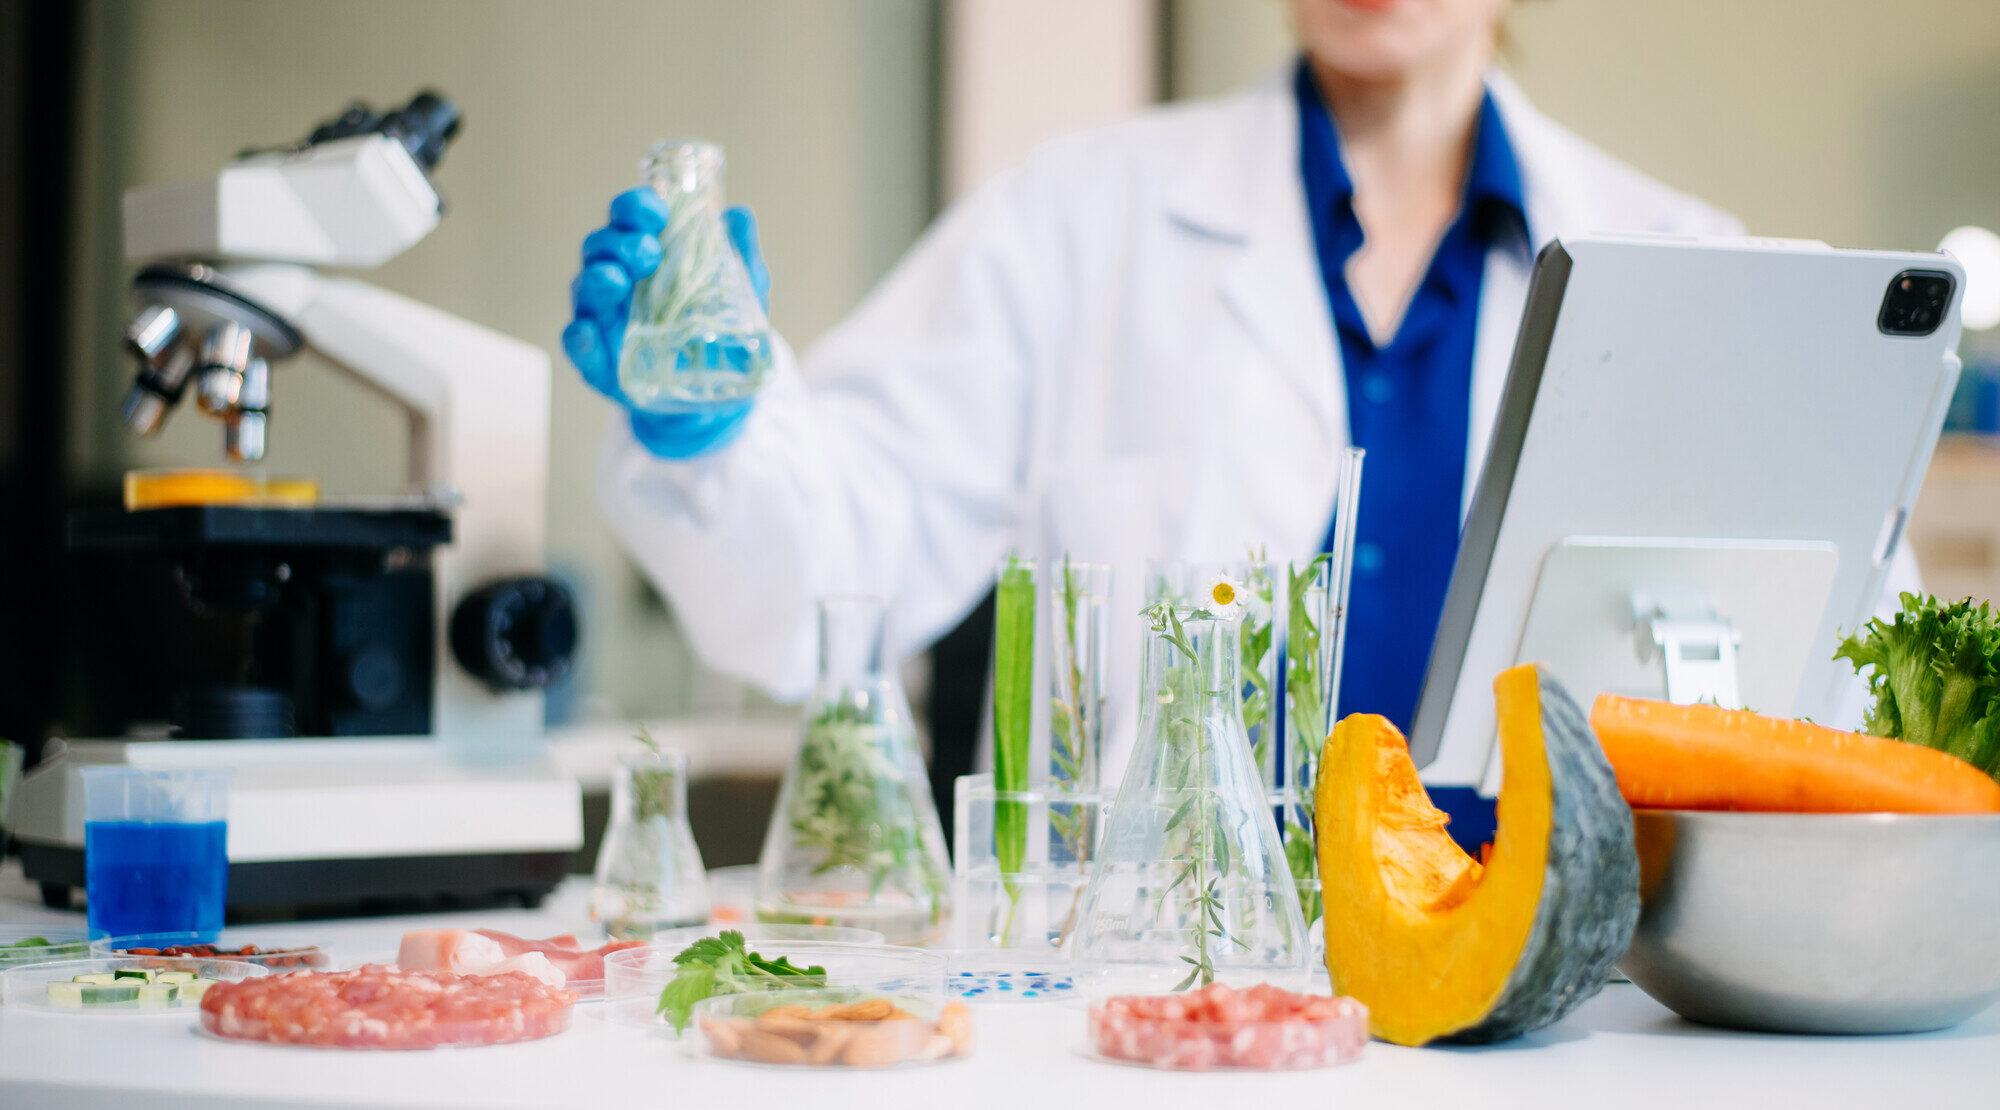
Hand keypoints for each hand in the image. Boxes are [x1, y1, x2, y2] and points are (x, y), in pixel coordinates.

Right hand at [562, 187, 770, 458]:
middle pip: (601, 247)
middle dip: (619, 242)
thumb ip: (740, 258)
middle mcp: (618, 280)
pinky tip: (587, 333)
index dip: (635, 207)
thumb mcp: (742, 297)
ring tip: (617, 280)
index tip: (656, 211)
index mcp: (646, 254)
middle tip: (648, 252)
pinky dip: (579, 338)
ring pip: (584, 288)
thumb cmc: (718, 335)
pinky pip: (578, 346)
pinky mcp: (598, 362)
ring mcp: (603, 320)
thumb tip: (739, 215)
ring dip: (597, 279)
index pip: (629, 218)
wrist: (714, 401)